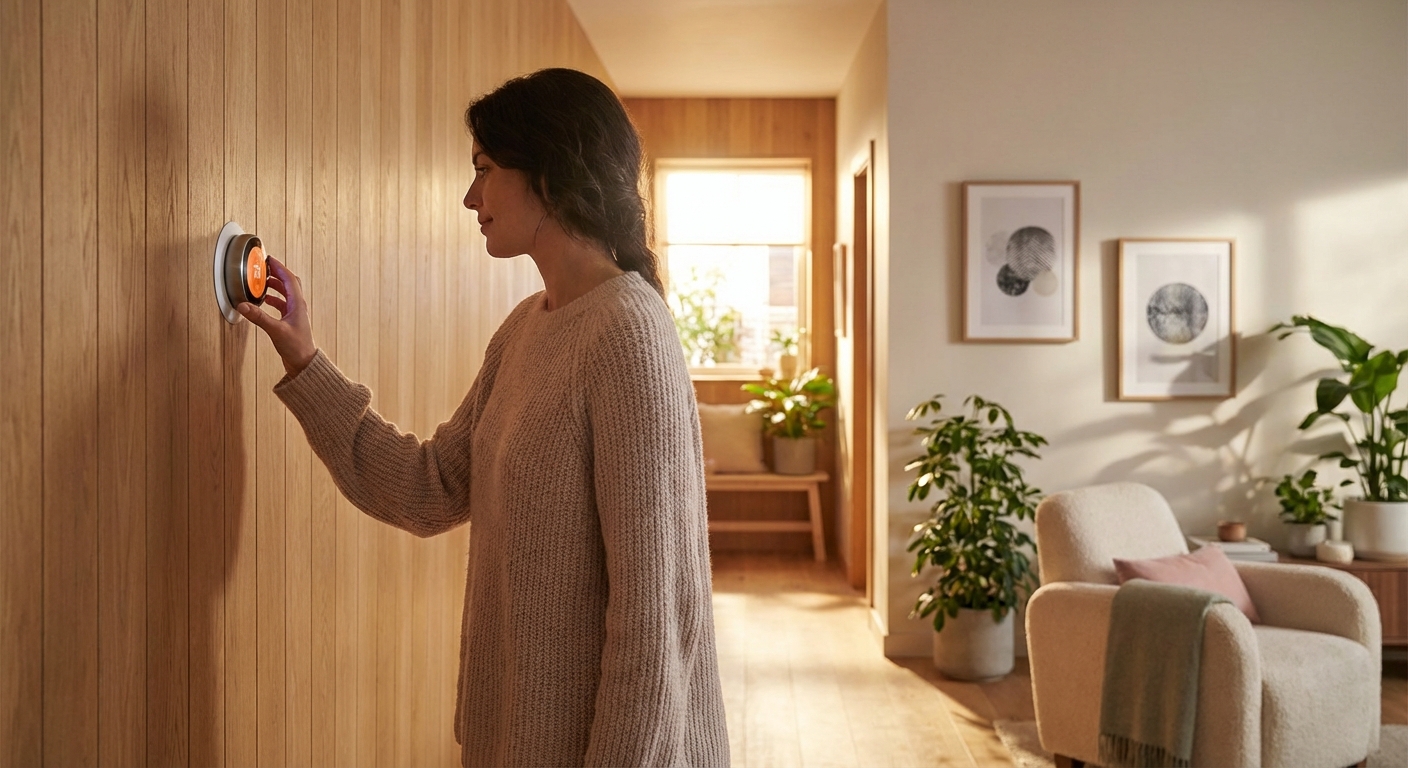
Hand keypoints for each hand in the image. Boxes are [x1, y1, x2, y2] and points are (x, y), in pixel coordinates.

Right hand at [238, 255, 317, 376]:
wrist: (304, 364)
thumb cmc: (296, 348)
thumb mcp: (276, 331)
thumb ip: (259, 317)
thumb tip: (243, 305)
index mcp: (298, 304)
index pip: (289, 279)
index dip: (279, 267)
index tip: (269, 259)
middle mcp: (298, 307)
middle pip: (289, 283)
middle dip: (277, 274)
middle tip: (264, 268)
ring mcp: (295, 314)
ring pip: (286, 293)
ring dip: (275, 286)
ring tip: (262, 282)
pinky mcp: (291, 321)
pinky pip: (282, 304)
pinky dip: (274, 299)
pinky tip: (264, 301)